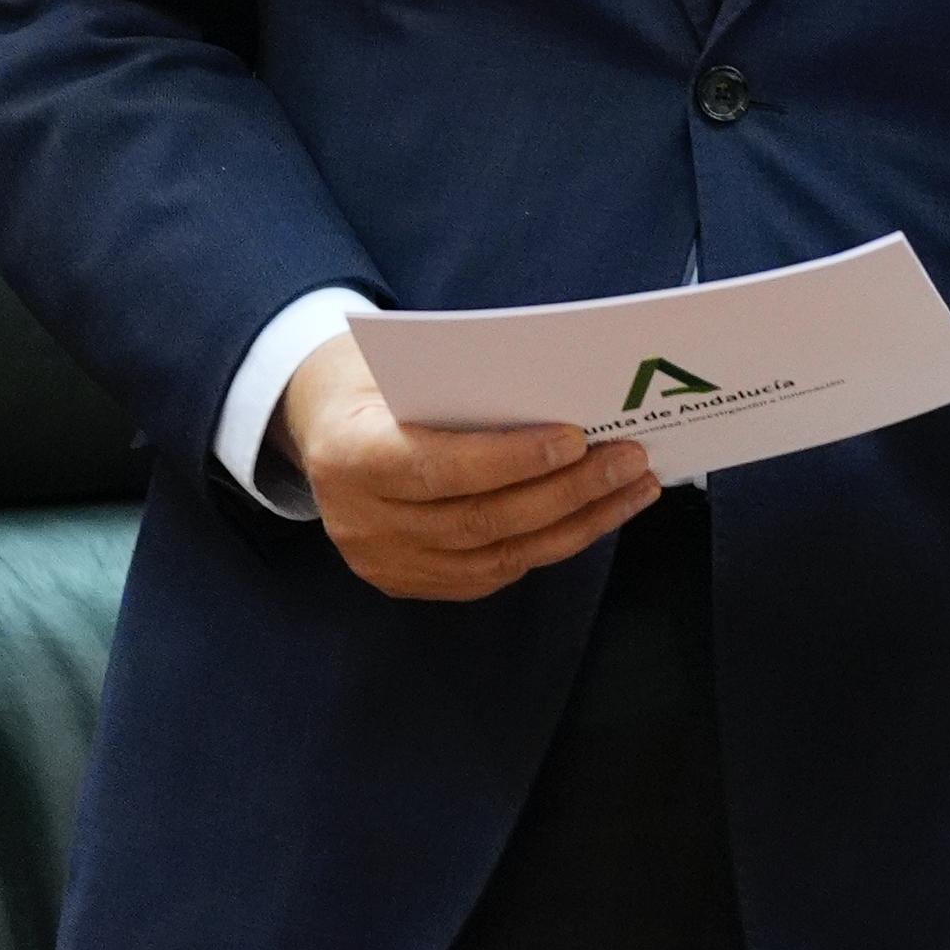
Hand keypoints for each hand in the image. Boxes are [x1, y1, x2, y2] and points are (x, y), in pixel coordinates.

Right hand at [277, 336, 658, 602]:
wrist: (318, 425)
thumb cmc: (375, 380)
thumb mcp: (401, 366)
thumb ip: (462, 388)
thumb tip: (561, 399)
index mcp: (349, 456)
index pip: (440, 469)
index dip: (512, 460)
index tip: (577, 438)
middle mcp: (361, 522)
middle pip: (479, 521)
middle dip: (566, 492)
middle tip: (629, 460)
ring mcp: (383, 563)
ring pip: (495, 558)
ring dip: (576, 525)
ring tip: (631, 489)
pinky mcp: (406, 583)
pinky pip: (490, 574)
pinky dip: (547, 545)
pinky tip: (592, 516)